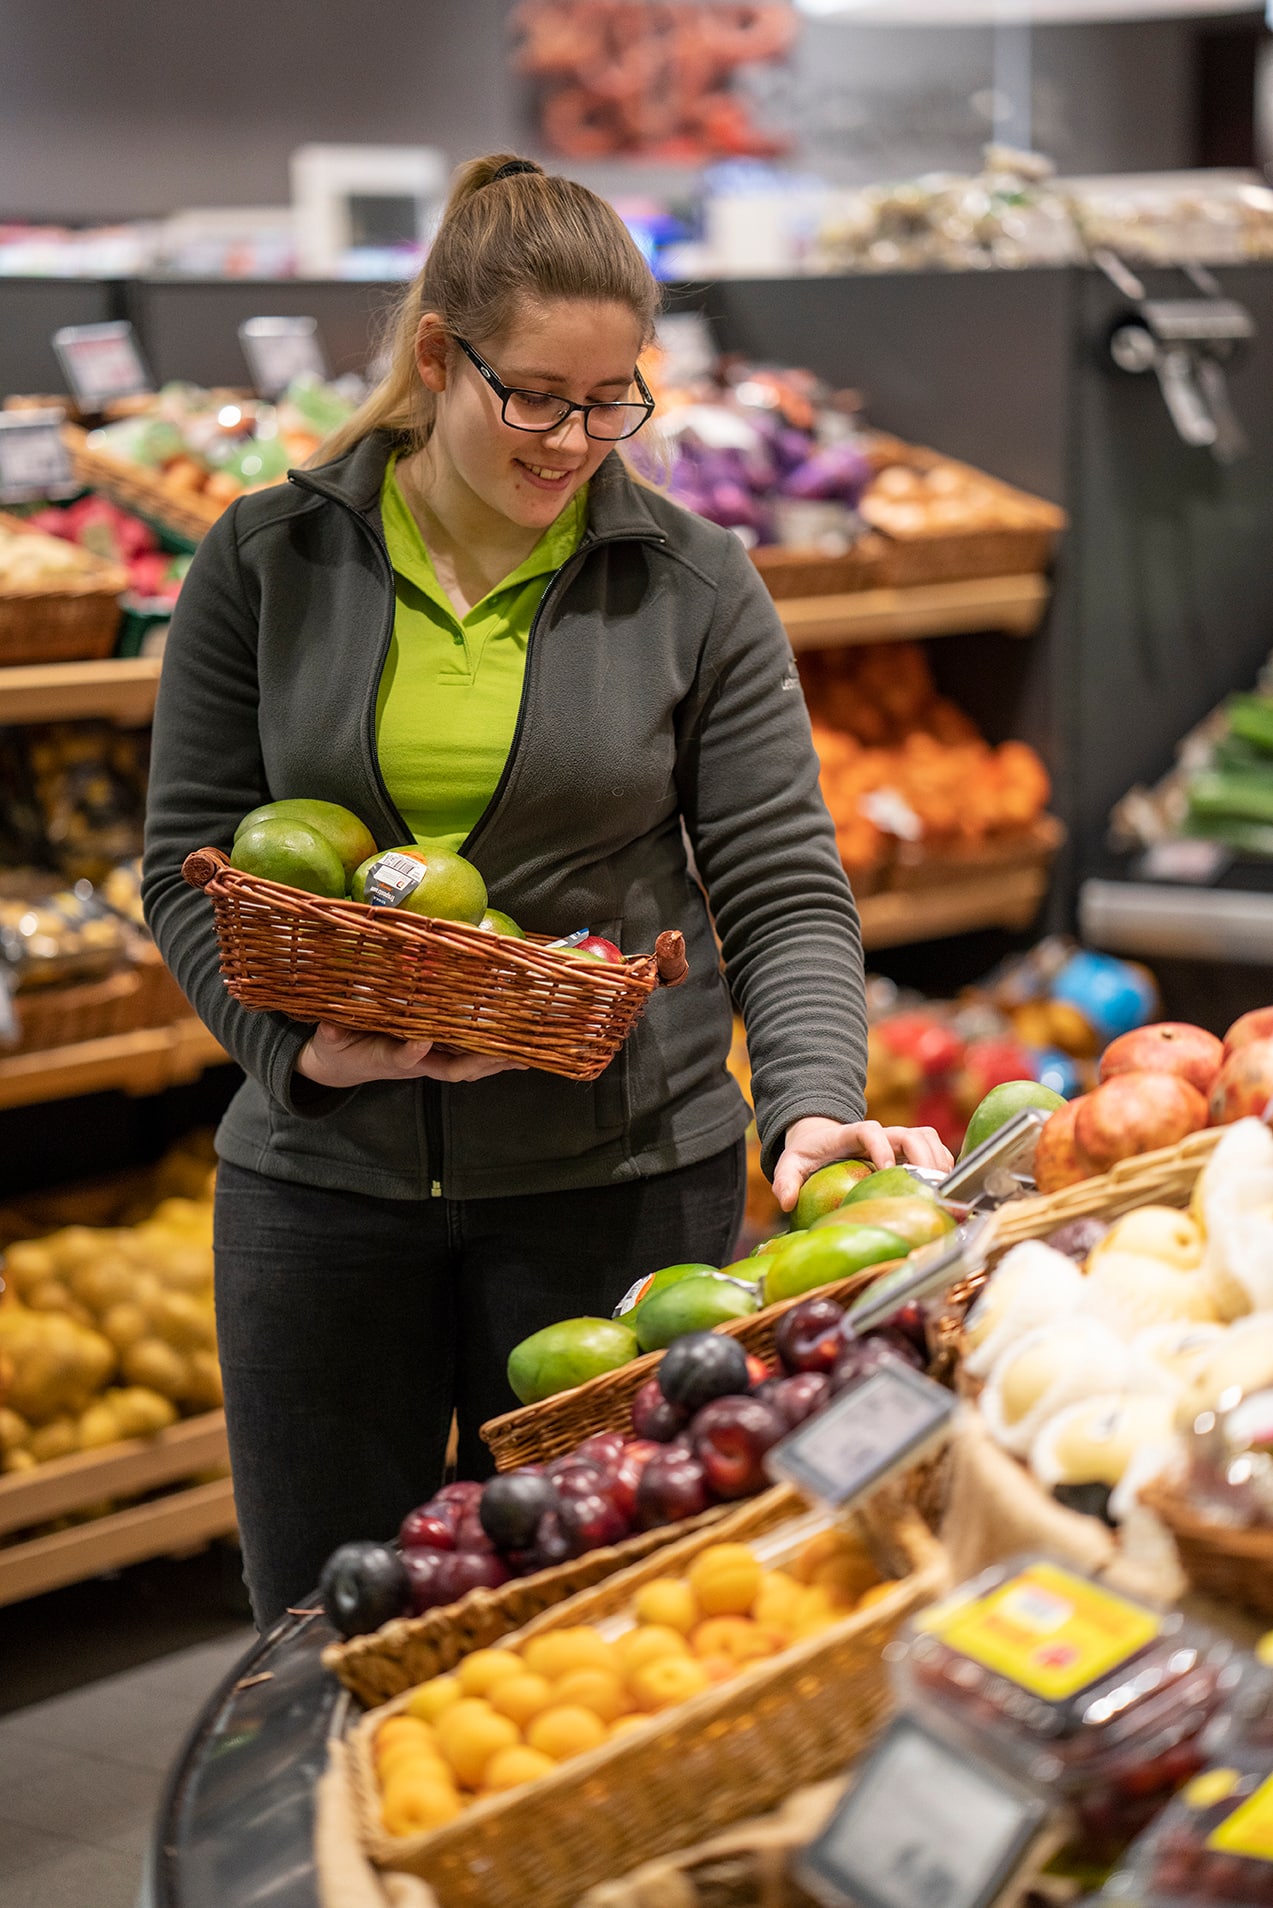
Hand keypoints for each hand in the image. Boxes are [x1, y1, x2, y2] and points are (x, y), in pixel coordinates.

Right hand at [297, 1021, 528, 1090]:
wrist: (344, 1063)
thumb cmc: (339, 1048)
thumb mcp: (330, 1041)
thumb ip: (331, 1033)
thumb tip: (329, 1025)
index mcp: (388, 1056)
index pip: (402, 1057)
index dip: (412, 1052)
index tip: (421, 1039)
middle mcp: (416, 1061)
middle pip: (453, 1067)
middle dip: (479, 1062)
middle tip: (507, 1053)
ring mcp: (429, 1059)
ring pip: (467, 1064)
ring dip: (496, 1061)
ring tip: (526, 1053)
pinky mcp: (437, 1052)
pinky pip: (469, 1055)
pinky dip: (493, 1054)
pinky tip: (518, 1048)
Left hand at [772, 1115, 953, 1213]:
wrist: (821, 1140)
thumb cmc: (808, 1153)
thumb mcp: (791, 1163)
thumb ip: (785, 1179)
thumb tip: (787, 1201)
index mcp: (851, 1135)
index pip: (870, 1131)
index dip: (881, 1147)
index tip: (887, 1169)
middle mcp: (879, 1134)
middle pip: (911, 1134)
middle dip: (923, 1156)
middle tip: (929, 1185)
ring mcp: (896, 1140)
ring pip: (927, 1138)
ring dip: (938, 1161)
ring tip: (942, 1190)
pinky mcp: (907, 1151)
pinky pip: (934, 1150)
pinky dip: (943, 1165)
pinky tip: (943, 1190)